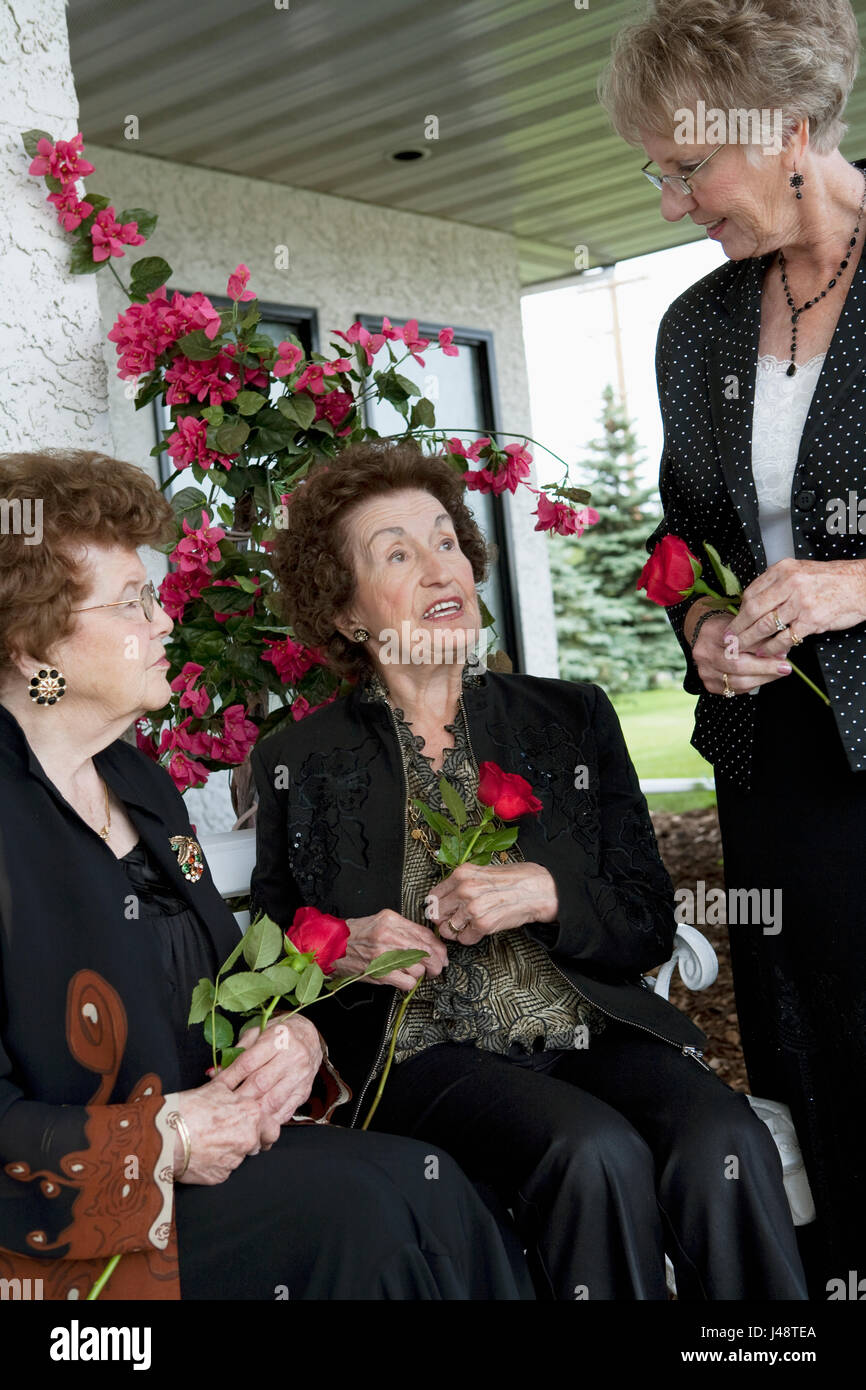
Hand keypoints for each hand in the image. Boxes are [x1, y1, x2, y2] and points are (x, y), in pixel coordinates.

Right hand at [172, 1077, 275, 1185]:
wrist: (165, 1135)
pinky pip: (223, 1170)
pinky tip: (201, 1153)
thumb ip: (235, 1087)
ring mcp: (235, 1160)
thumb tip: (241, 1081)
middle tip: (228, 1135)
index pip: (272, 1128)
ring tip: (207, 1141)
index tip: (258, 1129)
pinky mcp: (220, 1176)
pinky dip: (215, 1164)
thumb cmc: (187, 1109)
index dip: (265, 1128)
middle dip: (248, 1141)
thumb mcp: (215, 1088)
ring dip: (229, 1151)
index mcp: (252, 1114)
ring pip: (238, 1157)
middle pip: (257, 1144)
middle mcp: (248, 1139)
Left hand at [215, 1013, 323, 1131]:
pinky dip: (268, 1120)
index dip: (229, 1077)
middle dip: (238, 1097)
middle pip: (260, 1084)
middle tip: (221, 1105)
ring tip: (235, 1116)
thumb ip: (237, 1053)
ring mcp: (300, 1077)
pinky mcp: (304, 1092)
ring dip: (251, 1112)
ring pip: (273, 1101)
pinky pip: (285, 1111)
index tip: (215, 1086)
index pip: (248, 1062)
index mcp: (278, 1039)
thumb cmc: (279, 1034)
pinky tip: (255, 1122)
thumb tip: (214, 1073)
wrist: (310, 1037)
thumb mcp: (258, 1033)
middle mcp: (292, 1058)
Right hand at [335, 909, 445, 989]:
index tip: (442, 955)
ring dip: (419, 973)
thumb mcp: (381, 921)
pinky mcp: (379, 972)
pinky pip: (407, 982)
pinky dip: (409, 983)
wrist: (332, 946)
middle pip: (427, 952)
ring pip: (418, 968)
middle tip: (435, 968)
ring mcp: (384, 954)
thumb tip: (428, 941)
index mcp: (392, 920)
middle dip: (436, 963)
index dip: (439, 948)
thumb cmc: (356, 935)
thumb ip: (404, 928)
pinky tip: (403, 979)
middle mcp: (390, 935)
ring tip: (411, 972)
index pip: (426, 934)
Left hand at [426, 861, 558, 944]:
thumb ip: (463, 882)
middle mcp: (464, 889)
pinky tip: (479, 930)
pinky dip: (470, 938)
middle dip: (444, 920)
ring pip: (447, 930)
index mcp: (462, 873)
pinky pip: (464, 939)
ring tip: (469, 926)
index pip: (433, 896)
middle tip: (455, 921)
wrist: (539, 890)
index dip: (438, 906)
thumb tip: (446, 897)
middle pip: (436, 914)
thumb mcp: (484, 871)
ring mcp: (473, 907)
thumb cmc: (516, 880)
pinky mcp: (483, 924)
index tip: (444, 911)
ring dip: (457, 931)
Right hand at [690, 608, 791, 695]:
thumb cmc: (730, 629)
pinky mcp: (710, 685)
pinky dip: (752, 685)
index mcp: (712, 633)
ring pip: (737, 682)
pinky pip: (735, 690)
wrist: (707, 638)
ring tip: (777, 673)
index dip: (762, 651)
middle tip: (785, 668)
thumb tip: (781, 652)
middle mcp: (704, 653)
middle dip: (765, 669)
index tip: (783, 655)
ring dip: (762, 679)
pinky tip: (763, 678)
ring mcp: (705, 671)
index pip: (739, 645)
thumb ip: (760, 638)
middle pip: (737, 666)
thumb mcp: (744, 624)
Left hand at [726, 558, 865, 655]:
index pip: (751, 592)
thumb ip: (777, 585)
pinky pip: (784, 638)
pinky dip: (773, 648)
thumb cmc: (830, 580)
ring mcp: (800, 602)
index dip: (740, 611)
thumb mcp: (800, 572)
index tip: (734, 622)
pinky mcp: (811, 620)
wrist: (859, 585)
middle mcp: (790, 583)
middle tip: (729, 640)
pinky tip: (766, 653)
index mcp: (784, 570)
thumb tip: (753, 603)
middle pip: (753, 609)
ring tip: (742, 649)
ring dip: (751, 640)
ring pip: (765, 625)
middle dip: (738, 628)